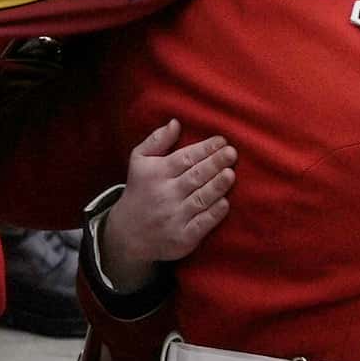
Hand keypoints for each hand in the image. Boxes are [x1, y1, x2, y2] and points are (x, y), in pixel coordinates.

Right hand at [98, 119, 234, 290]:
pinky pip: (202, 224)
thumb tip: (176, 122)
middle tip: (231, 153)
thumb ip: (156, 141)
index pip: (184, 158)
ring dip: (217, 186)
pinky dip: (214, 213)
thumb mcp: (139, 162)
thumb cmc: (141, 191)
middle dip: (215, 163)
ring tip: (230, 174)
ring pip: (201, 198)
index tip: (222, 140)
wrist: (128, 234)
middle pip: (195, 176)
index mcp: (155, 173)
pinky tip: (225, 202)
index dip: (204, 148)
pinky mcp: (183, 238)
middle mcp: (165, 194)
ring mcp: (175, 217)